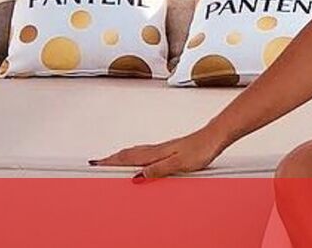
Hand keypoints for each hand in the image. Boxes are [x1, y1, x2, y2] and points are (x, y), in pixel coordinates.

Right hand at [89, 126, 226, 178]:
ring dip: (123, 156)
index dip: (112, 161)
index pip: (128, 158)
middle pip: (129, 153)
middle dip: (112, 158)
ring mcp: (164, 148)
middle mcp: (158, 149)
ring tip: (113, 160)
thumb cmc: (200, 149)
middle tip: (98, 162)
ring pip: (137, 152)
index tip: (96, 163)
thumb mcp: (178, 163)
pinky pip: (147, 152)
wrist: (214, 137)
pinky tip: (141, 158)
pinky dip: (137, 155)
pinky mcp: (171, 148)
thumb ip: (158, 169)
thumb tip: (139, 175)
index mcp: (156, 153)